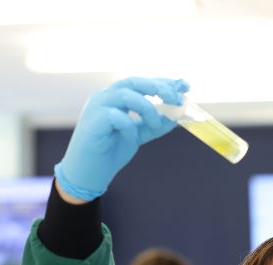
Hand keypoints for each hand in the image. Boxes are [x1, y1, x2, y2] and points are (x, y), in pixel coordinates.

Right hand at [54, 77, 188, 201]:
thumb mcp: (136, 136)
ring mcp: (97, 107)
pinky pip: (116, 116)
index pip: (142, 83)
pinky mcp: (93, 121)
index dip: (163, 82)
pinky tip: (131, 136)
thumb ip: (153, 125)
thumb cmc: (108, 153)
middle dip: (159, 87)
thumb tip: (175, 116)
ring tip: (156, 124)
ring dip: (147, 108)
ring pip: (127, 94)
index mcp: (115, 97)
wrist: (87, 175)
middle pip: (134, 81)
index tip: (184, 86)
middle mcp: (105, 97)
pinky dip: (129, 125)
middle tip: (176, 99)